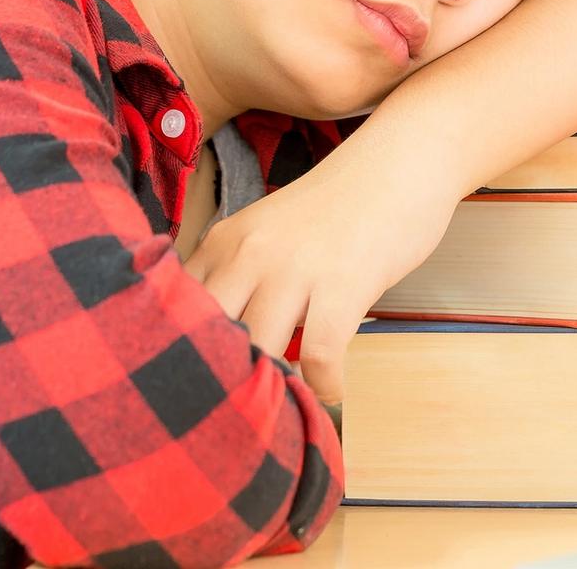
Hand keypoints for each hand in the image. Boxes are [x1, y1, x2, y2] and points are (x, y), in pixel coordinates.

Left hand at [181, 153, 457, 404]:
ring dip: (271, 390)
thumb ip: (240, 277)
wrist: (401, 161)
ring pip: (259, 351)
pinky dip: (325, 387)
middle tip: (229, 416)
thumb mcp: (270, 232)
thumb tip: (224, 344)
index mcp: (224, 242)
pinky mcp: (343, 285)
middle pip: (207, 338)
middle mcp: (250, 255)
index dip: (182, 356)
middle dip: (213, 382)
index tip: (192, 390)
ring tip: (281, 410)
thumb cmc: (340, 205)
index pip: (175, 311)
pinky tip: (331, 392)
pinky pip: (322, 357)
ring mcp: (296, 269)